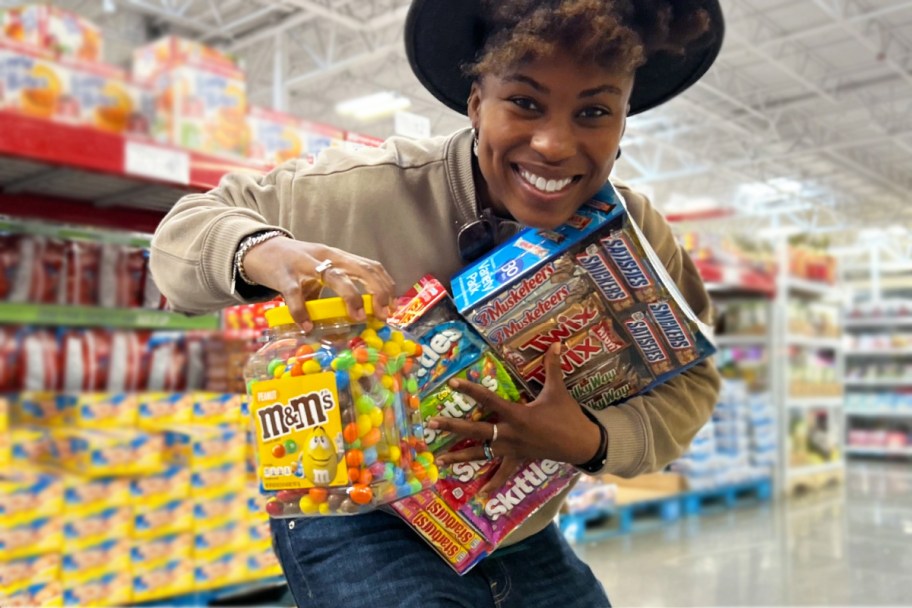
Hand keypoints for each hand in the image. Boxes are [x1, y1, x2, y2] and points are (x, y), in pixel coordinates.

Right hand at [243, 237, 395, 329]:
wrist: (261, 249)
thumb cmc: (296, 265)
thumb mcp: (321, 271)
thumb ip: (337, 288)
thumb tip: (354, 319)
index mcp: (338, 256)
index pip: (370, 266)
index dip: (385, 286)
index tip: (392, 307)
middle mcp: (326, 256)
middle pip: (360, 269)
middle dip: (377, 292)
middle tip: (382, 315)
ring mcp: (305, 264)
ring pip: (334, 276)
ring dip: (350, 297)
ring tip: (357, 318)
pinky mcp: (284, 275)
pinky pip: (295, 295)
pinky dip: (302, 312)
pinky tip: (307, 327)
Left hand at [428, 343, 600, 495]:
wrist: (580, 443)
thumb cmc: (567, 415)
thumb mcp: (558, 390)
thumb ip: (553, 367)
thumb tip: (556, 343)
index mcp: (517, 414)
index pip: (488, 400)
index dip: (470, 390)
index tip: (453, 383)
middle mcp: (509, 433)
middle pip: (475, 430)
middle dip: (452, 427)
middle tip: (431, 424)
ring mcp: (512, 449)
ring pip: (481, 454)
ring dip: (460, 457)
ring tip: (440, 460)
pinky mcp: (518, 459)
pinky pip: (503, 474)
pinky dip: (492, 485)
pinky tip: (480, 496)